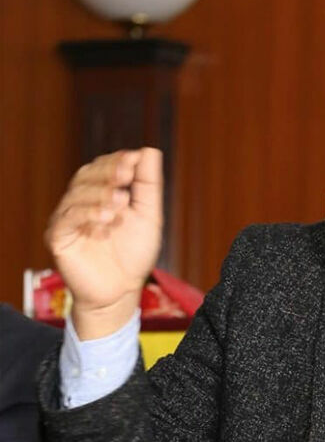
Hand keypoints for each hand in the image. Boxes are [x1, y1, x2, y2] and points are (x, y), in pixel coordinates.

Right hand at [45, 148, 163, 339]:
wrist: (123, 290)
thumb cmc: (134, 253)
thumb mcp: (149, 215)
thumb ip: (148, 184)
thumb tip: (148, 151)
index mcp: (99, 194)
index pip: (102, 168)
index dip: (116, 161)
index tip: (134, 159)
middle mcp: (80, 203)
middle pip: (86, 176)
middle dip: (107, 172)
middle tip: (127, 173)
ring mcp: (67, 220)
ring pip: (76, 195)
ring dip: (100, 194)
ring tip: (121, 202)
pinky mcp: (59, 239)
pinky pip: (67, 220)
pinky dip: (88, 215)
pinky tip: (107, 220)